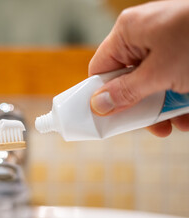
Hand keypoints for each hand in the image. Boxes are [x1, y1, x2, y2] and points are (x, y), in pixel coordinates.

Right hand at [89, 0, 188, 136]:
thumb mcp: (160, 73)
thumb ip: (126, 92)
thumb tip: (97, 105)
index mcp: (129, 32)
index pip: (101, 68)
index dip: (100, 95)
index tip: (106, 118)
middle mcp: (143, 36)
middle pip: (127, 79)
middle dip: (139, 106)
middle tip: (148, 126)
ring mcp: (165, 44)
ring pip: (150, 83)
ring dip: (161, 107)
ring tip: (174, 124)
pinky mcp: (182, 52)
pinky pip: (170, 78)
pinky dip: (178, 98)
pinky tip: (187, 114)